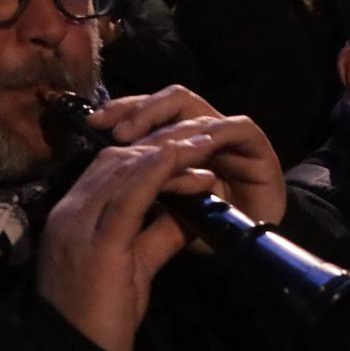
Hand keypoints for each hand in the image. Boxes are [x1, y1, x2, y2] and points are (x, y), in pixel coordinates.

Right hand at [37, 133, 221, 350]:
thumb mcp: (136, 266)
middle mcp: (70, 213)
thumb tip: (191, 213)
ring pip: (124, 170)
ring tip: (204, 145)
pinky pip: (129, 196)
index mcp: (73, 216)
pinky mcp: (98, 244)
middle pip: (116, 160)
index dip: (149, 154)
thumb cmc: (101, 318)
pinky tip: (180, 158)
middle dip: (161, 146)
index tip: (186, 151)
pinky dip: (156, 171)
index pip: (109, 168)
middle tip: (203, 141)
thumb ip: (159, 234)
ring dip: (167, 154)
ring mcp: (78, 225)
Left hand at [87, 86, 286, 225]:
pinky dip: (210, 133)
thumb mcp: (165, 216)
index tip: (93, 124)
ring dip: (165, 117)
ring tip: (139, 136)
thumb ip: (143, 194)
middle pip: (168, 100)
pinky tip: (186, 146)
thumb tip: (101, 182)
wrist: (256, 250)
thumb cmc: (209, 233)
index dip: (122, 112)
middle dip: (138, 108)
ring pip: (194, 106)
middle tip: (114, 128)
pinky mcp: (256, 146)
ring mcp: (230, 136)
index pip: (150, 113)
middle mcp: (204, 132)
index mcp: (182, 143)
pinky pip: (234, 127)